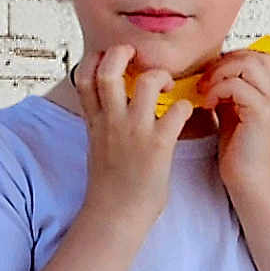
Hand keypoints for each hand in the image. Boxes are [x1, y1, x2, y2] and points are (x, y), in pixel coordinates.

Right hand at [73, 43, 197, 234]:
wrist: (115, 218)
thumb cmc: (110, 187)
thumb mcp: (96, 147)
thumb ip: (102, 123)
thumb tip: (108, 109)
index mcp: (95, 121)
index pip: (83, 75)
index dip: (96, 59)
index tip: (111, 61)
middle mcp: (112, 121)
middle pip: (110, 68)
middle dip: (125, 53)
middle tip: (139, 59)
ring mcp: (135, 132)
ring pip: (148, 80)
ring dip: (163, 76)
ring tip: (168, 88)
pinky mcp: (158, 145)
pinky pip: (178, 110)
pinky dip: (186, 107)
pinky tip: (185, 114)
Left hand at [196, 47, 269, 196]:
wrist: (252, 187)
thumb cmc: (241, 159)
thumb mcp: (234, 117)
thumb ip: (229, 95)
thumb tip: (213, 77)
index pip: (259, 59)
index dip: (233, 61)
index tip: (212, 78)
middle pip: (254, 56)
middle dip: (224, 63)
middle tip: (205, 82)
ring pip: (247, 64)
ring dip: (220, 74)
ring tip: (205, 92)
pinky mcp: (263, 113)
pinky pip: (237, 85)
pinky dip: (218, 90)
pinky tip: (208, 105)